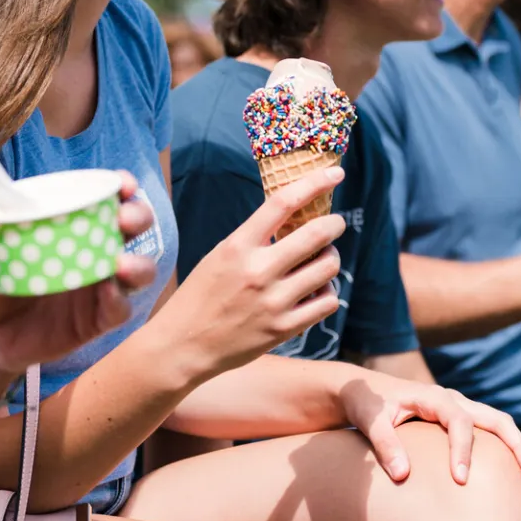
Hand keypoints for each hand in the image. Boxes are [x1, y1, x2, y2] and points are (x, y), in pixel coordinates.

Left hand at [0, 172, 159, 384]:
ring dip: (138, 264)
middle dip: (138, 217)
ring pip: (139, 270)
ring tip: (120, 264)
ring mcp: (99, 288)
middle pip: (134, 228)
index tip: (122, 184)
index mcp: (71, 227)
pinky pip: (119, 310)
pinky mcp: (96, 321)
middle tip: (124, 220)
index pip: (106, 198)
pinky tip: (106, 293)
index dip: (121, 187)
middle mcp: (94, 252)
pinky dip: (118, 301)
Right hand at [154, 168, 346, 377]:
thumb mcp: (219, 256)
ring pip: (328, 267)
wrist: (184, 346)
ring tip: (321, 260)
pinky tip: (316, 291)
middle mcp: (258, 270)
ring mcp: (274, 301)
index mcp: (238, 246)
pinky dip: (327, 292)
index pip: (283, 202)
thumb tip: (292, 219)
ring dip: (331, 258)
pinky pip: (327, 302)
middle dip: (335, 224)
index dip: (315, 183)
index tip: (335, 174)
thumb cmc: (200, 296)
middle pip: (317, 234)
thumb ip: (253, 239)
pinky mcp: (284, 328)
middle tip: (336, 223)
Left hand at [333, 370, 520, 486]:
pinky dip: (505, 454)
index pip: (458, 421)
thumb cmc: (366, 405)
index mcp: (433, 397)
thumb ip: (384, 444)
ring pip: (499, 426)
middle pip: (495, 419)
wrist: (364, 391)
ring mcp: (460, 409)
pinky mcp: (459, 420)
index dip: (462, 449)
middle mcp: (453, 400)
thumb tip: (402, 475)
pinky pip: (489, 435)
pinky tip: (512, 482)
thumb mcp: (369, 421)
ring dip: (517, 452)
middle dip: (516, 447)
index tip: (461, 479)